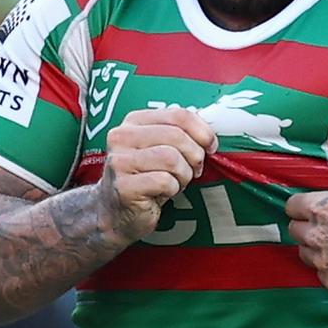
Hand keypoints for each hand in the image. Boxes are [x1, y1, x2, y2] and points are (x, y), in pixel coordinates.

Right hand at [96, 107, 216, 242]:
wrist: (116, 213)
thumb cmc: (145, 179)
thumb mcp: (160, 149)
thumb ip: (179, 134)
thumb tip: (211, 132)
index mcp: (134, 121)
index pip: (178, 114)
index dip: (202, 130)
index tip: (210, 145)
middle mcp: (122, 137)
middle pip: (176, 135)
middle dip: (194, 155)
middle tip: (194, 169)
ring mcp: (120, 161)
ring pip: (171, 158)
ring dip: (183, 174)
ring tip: (176, 182)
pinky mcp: (124, 186)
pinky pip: (164, 181)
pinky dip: (172, 189)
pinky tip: (163, 193)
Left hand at [285, 117, 327, 293]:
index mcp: (321, 208)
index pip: (291, 207)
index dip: (305, 205)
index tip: (320, 206)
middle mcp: (318, 237)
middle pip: (295, 230)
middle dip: (310, 225)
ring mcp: (325, 263)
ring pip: (306, 253)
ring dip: (318, 247)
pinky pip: (321, 273)